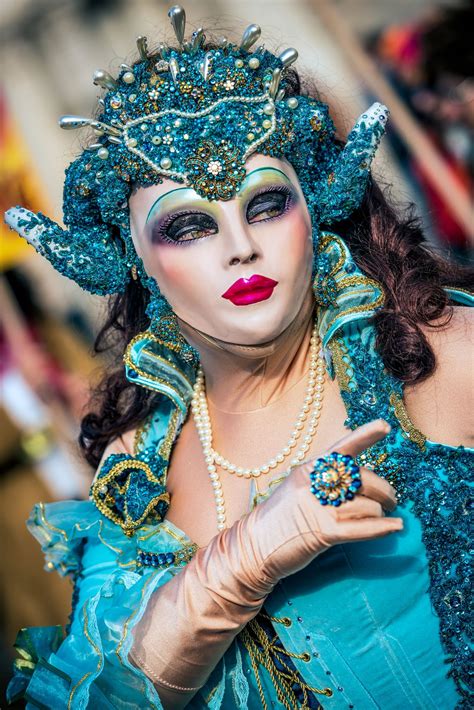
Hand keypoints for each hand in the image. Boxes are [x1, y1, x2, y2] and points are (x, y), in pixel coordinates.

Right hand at [243, 419, 401, 589]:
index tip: (385, 426)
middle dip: (384, 490)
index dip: (365, 435)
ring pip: (366, 505)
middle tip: (391, 500)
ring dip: (379, 513)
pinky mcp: (323, 531)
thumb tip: (360, 479)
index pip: (341, 447)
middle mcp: (314, 484)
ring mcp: (318, 507)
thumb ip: (324, 480)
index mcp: (309, 469)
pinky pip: (361, 528)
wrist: (253, 546)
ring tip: (382, 518)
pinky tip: (395, 528)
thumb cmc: (279, 518)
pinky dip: (382, 528)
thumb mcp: (297, 488)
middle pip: (362, 479)